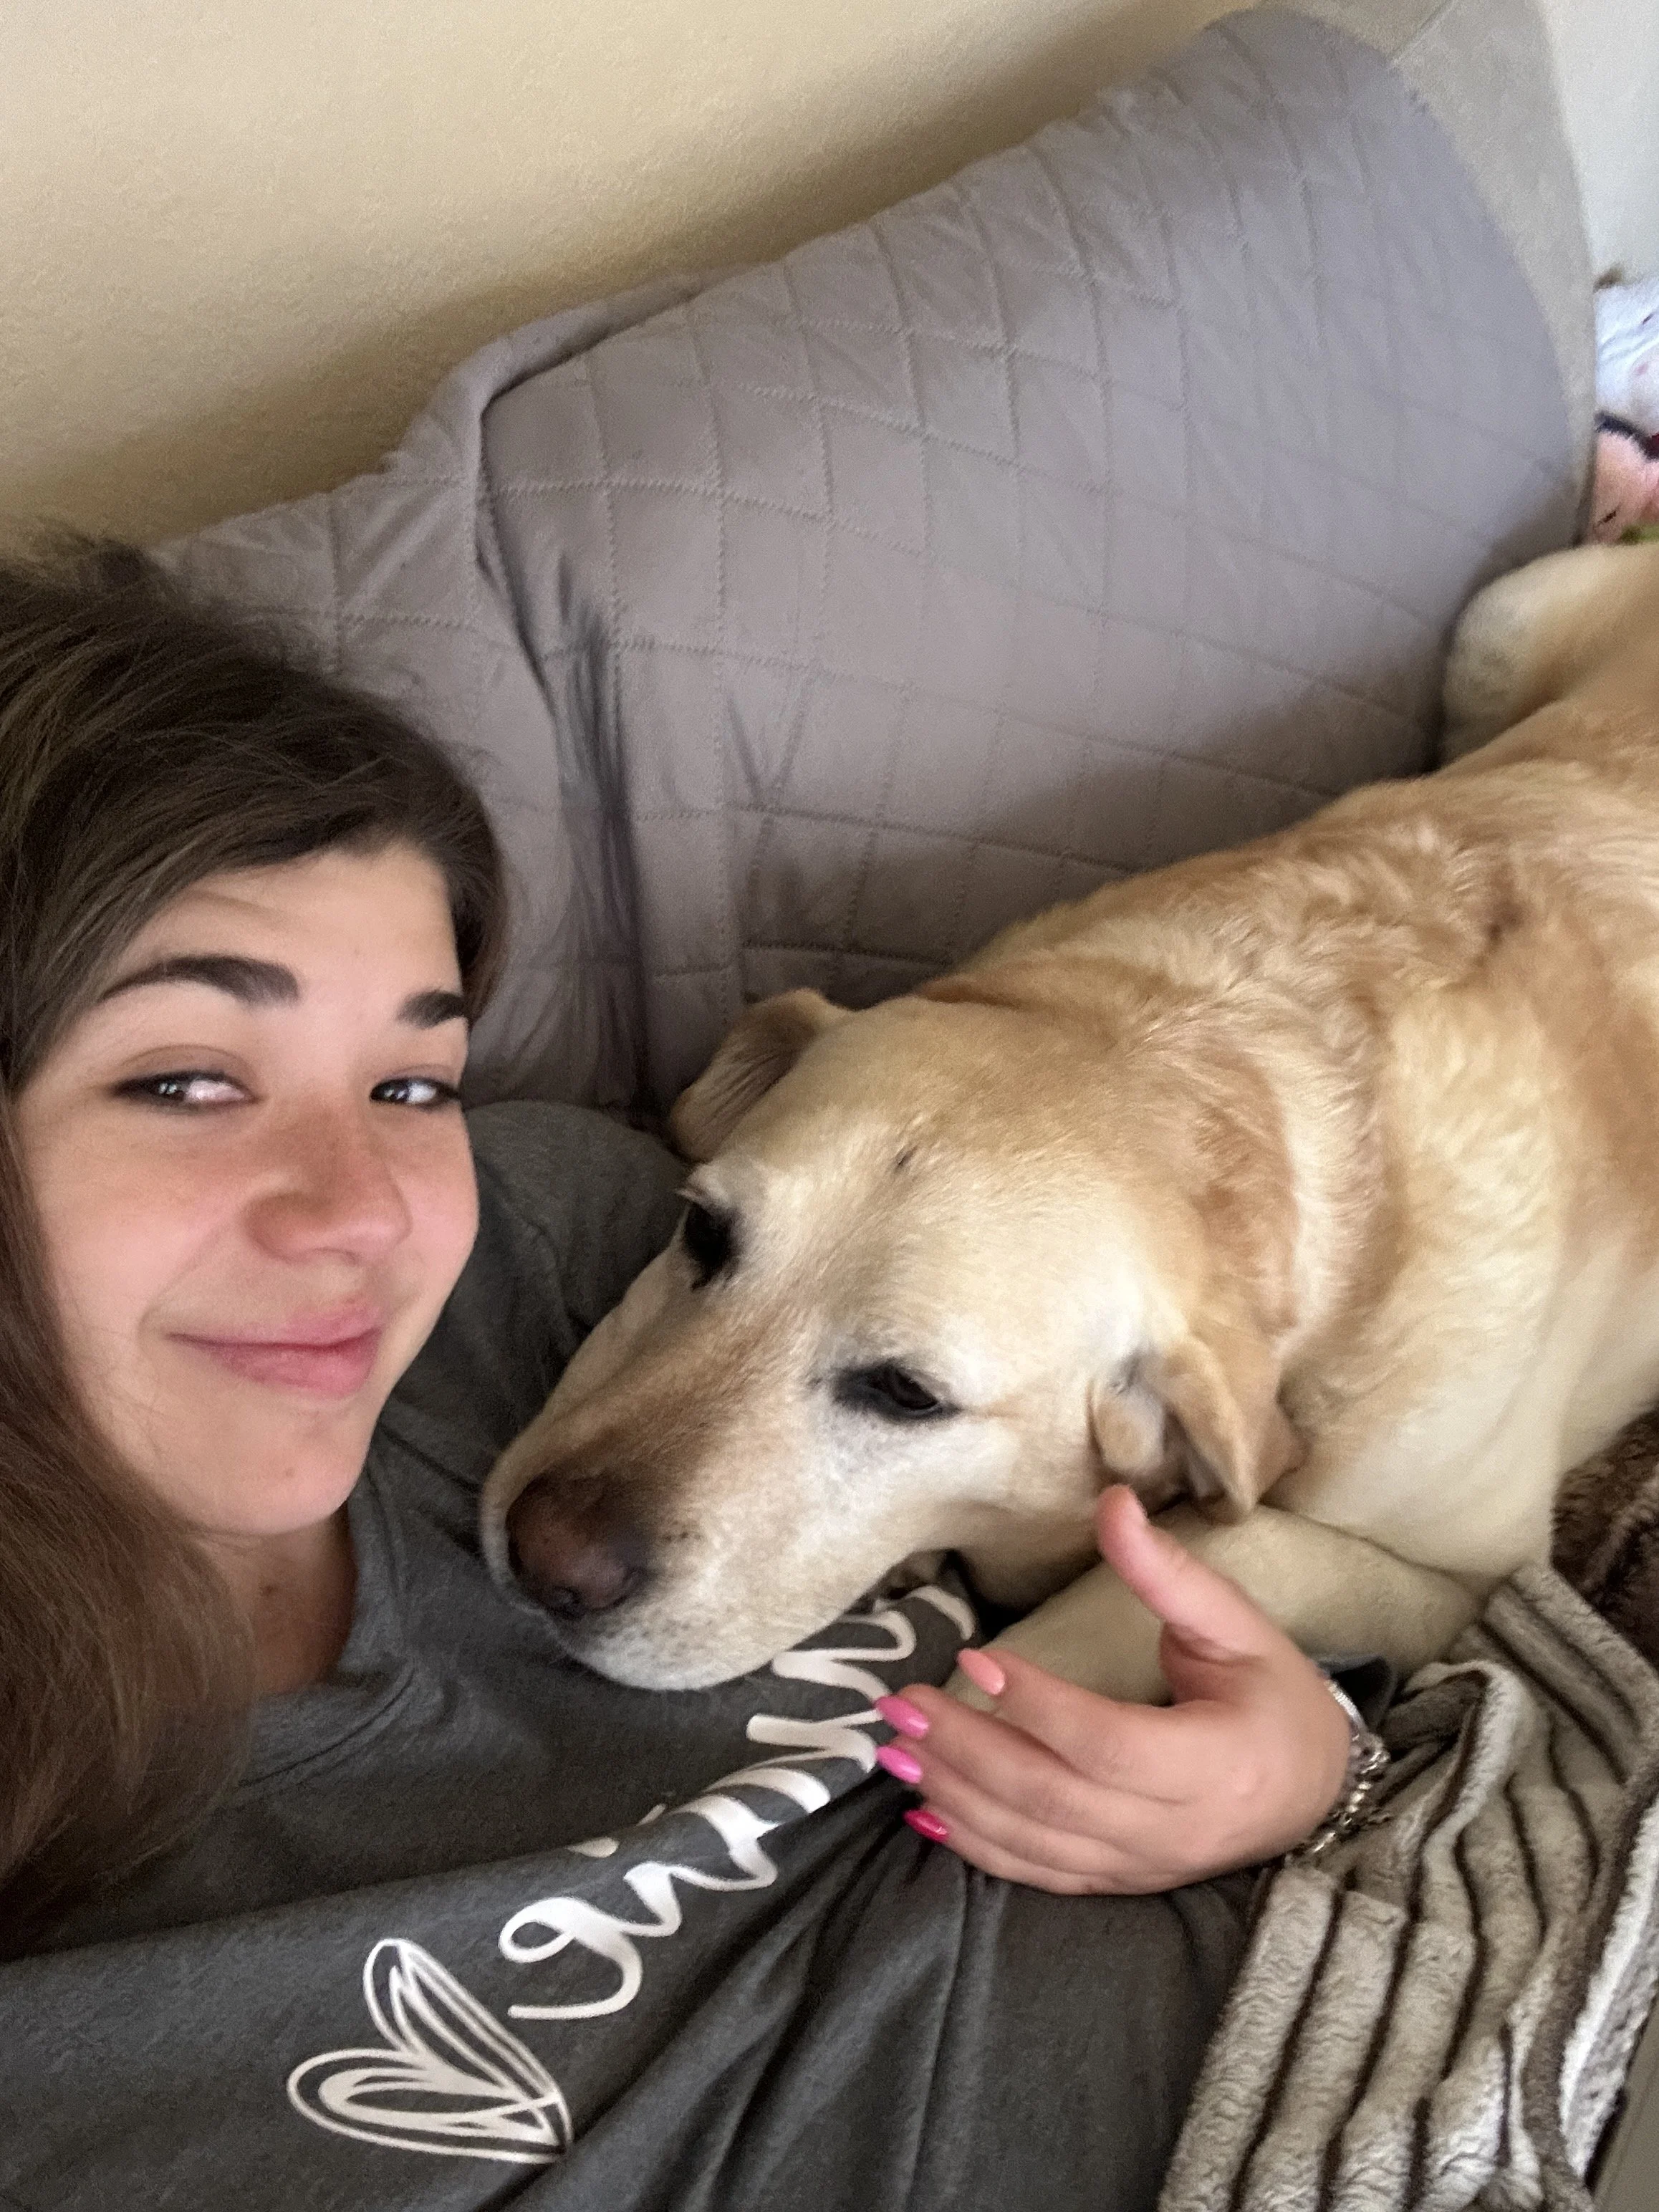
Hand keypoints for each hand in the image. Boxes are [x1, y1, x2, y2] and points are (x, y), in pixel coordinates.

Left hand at [872, 1487, 1352, 1892]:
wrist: (1315, 1789)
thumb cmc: (1275, 1696)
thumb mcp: (1238, 1626)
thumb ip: (1170, 1573)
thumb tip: (1112, 1504)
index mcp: (1213, 1762)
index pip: (1107, 1742)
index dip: (1037, 1705)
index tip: (975, 1656)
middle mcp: (1173, 1828)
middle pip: (1052, 1798)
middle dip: (968, 1750)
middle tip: (903, 1705)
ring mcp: (1142, 1864)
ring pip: (1034, 1842)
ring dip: (957, 1795)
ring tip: (895, 1750)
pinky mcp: (1119, 1880)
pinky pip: (1038, 1873)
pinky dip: (977, 1846)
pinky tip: (926, 1812)